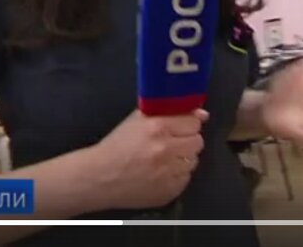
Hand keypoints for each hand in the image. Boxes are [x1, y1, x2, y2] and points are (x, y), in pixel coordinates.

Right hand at [87, 109, 207, 210]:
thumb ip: (170, 111)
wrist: (99, 177)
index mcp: (158, 128)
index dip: (187, 125)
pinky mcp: (169, 191)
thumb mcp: (138, 120)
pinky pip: (185, 179)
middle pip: (197, 142)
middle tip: (172, 143)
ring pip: (193, 161)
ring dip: (182, 159)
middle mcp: (165, 150)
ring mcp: (168, 173)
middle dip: (187, 141)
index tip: (179, 128)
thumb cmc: (118, 146)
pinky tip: (160, 173)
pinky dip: (176, 175)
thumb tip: (202, 114)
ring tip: (164, 159)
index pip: (194, 123)